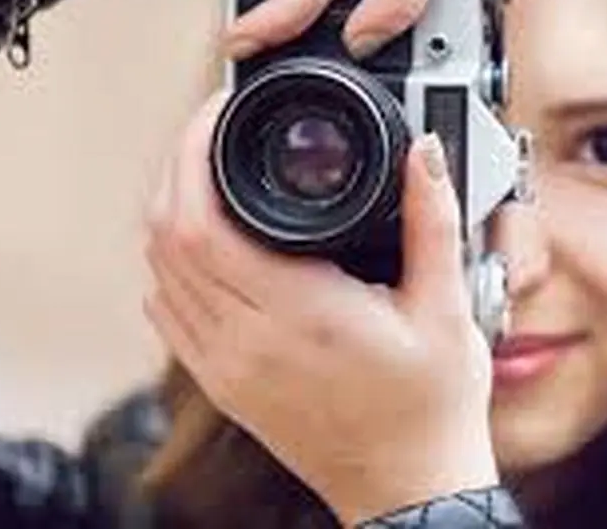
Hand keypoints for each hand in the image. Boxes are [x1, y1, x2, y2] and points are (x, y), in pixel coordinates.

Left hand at [142, 92, 496, 525]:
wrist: (409, 488)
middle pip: (165, 239)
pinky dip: (171, 269)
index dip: (191, 156)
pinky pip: (168, 315)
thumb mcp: (448, 308)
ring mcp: (227, 370)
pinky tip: (207, 250)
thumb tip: (422, 153)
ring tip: (209, 180)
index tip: (214, 117)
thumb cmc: (432, 406)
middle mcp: (247, 343)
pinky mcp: (223, 388)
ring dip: (171, 218)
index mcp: (300, 315)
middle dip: (177, 173)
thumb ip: (433, 221)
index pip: (201, 222)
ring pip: (157, 274)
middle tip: (212, 137)